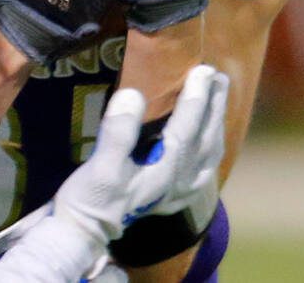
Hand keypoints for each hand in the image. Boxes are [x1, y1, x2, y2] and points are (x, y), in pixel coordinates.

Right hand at [55, 65, 228, 243]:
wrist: (84, 232)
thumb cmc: (90, 199)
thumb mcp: (100, 166)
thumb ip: (119, 133)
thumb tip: (134, 95)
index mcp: (164, 173)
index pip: (186, 129)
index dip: (196, 98)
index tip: (202, 70)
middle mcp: (179, 183)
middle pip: (205, 139)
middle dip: (213, 106)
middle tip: (218, 75)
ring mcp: (178, 192)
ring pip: (208, 153)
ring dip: (216, 122)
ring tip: (218, 95)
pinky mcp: (172, 195)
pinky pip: (203, 166)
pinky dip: (210, 145)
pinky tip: (209, 137)